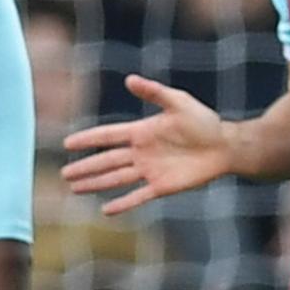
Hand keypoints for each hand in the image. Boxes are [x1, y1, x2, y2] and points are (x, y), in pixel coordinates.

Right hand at [62, 74, 232, 215]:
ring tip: (74, 188)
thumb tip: (129, 79)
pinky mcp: (162, 186)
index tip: (67, 143)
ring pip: (116, 178)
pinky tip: (106, 210)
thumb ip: (154, 92)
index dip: (88, 139)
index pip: (108, 136)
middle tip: (64, 173)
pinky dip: (123, 202)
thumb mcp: (179, 102)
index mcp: (141, 132)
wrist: (226, 146)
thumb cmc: (204, 122)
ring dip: (95, 183)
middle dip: (85, 167)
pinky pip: (138, 196)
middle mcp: (141, 152)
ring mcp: (150, 170)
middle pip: (106, 160)